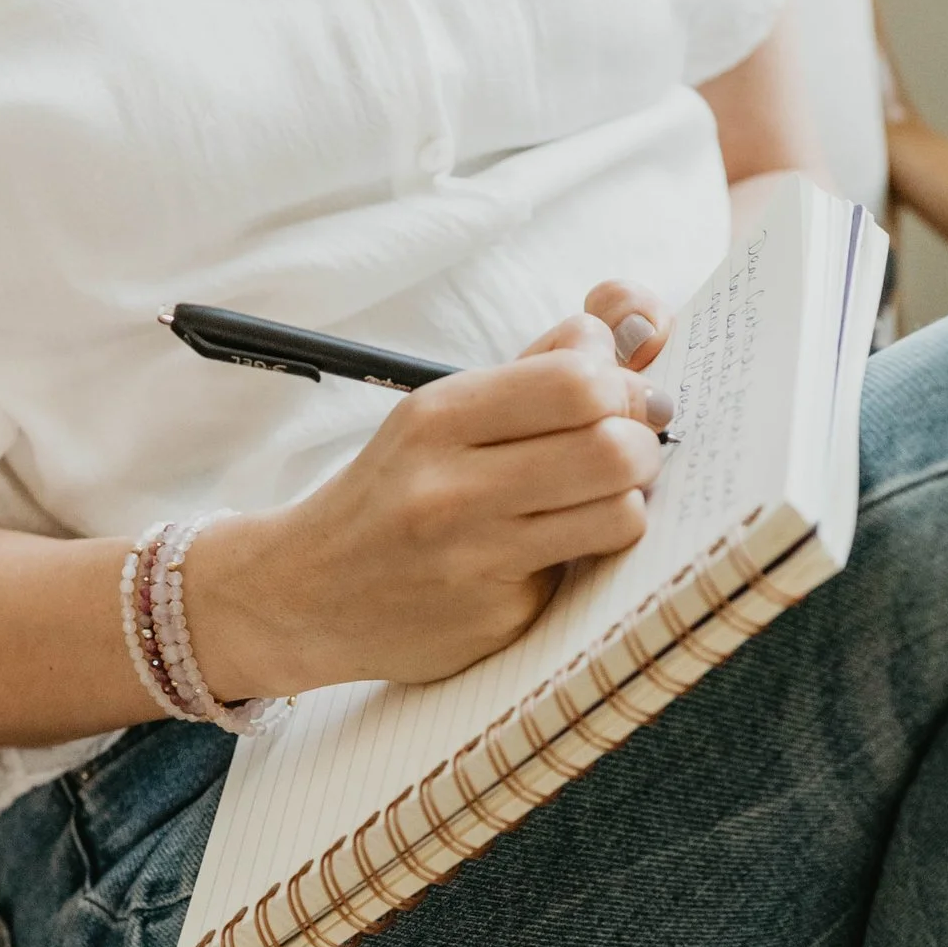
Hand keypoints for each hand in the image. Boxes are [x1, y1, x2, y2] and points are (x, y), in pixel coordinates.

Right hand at [186, 277, 677, 693]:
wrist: (305, 592)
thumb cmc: (394, 492)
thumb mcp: (443, 415)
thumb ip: (538, 368)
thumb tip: (636, 327)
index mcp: (439, 418)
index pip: (578, 381)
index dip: (624, 387)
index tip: (623, 400)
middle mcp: (452, 487)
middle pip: (613, 448)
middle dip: (642, 446)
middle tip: (628, 453)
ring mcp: (475, 560)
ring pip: (619, 514)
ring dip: (626, 504)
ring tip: (597, 502)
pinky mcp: (497, 619)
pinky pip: (584, 574)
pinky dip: (582, 559)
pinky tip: (545, 555)